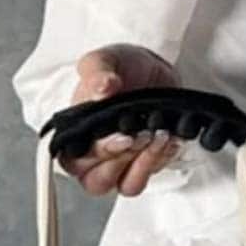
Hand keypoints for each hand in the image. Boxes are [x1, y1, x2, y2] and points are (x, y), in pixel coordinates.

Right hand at [58, 42, 184, 196]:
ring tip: (160, 135)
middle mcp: (95, 158)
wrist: (151, 69)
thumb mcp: (104, 61)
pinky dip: (164, 158)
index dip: (98, 154)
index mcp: (74, 137)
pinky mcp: (147, 165)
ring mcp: (123, 165)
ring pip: (129, 185)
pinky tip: (171, 138)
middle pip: (99, 181)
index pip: (74, 161)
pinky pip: (153, 175)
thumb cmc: (120, 68)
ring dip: (147, 163)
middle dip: (124, 158)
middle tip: (142, 134)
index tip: (122, 137)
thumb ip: (97, 73)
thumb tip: (103, 87)